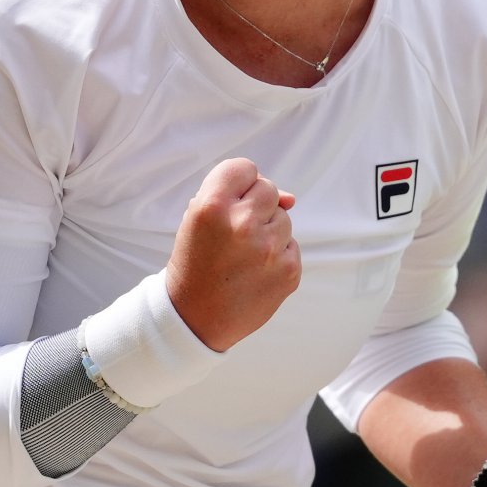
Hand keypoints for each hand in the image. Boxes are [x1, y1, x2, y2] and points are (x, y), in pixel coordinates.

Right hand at [164, 157, 300, 351]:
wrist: (194, 319)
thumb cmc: (196, 264)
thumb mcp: (197, 221)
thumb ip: (237, 196)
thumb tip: (292, 199)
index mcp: (212, 206)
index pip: (244, 167)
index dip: (238, 184)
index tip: (230, 202)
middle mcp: (242, 224)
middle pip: (269, 190)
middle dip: (255, 206)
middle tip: (235, 233)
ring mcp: (269, 249)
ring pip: (283, 219)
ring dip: (267, 232)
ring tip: (242, 256)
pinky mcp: (288, 272)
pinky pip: (291, 246)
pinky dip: (277, 256)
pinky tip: (254, 272)